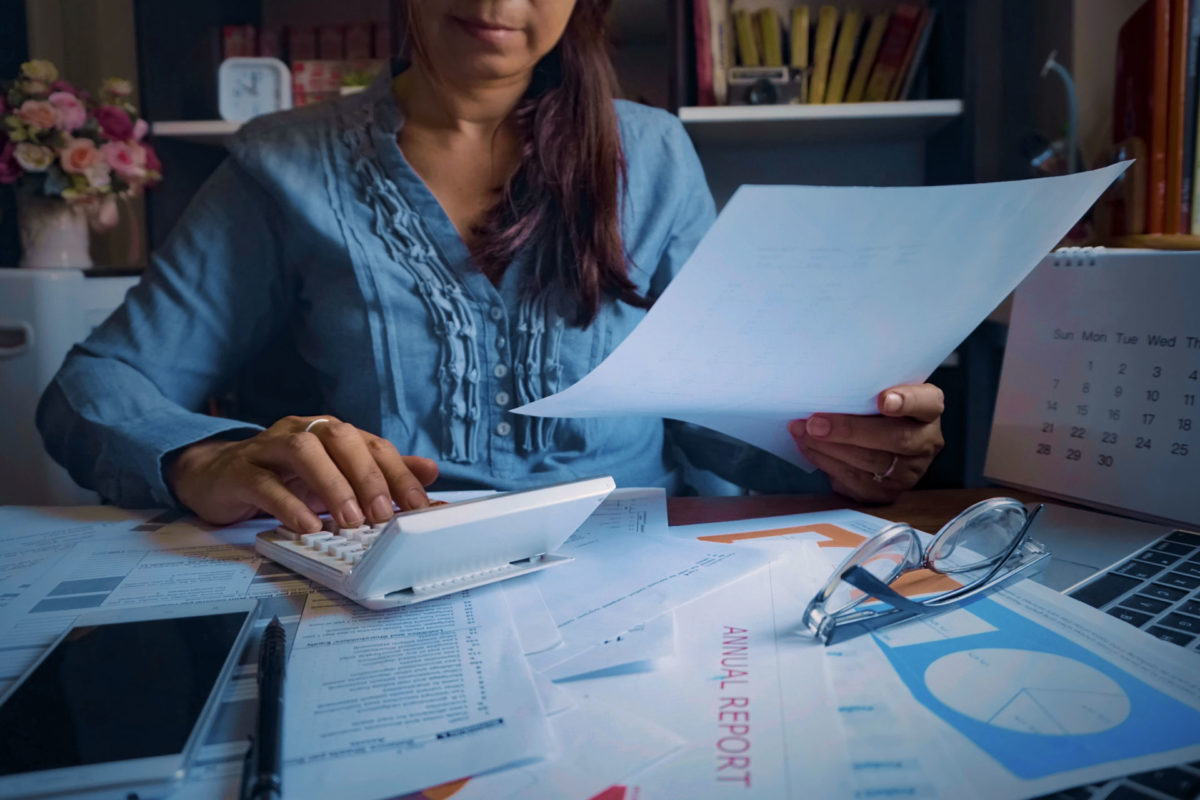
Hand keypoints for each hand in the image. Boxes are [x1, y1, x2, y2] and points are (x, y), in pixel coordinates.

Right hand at [167, 416, 438, 532]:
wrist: (217, 476)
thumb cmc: (284, 477)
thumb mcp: (337, 477)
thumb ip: (381, 474)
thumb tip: (431, 472)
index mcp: (332, 433)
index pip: (374, 445)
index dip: (399, 475)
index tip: (420, 508)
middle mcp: (304, 431)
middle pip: (342, 438)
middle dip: (368, 477)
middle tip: (383, 516)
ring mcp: (269, 447)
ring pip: (303, 452)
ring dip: (332, 486)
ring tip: (349, 522)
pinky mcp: (240, 471)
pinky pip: (264, 482)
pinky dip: (288, 505)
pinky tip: (306, 527)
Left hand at [788, 384, 944, 503]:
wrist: (873, 440)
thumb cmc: (872, 409)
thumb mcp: (876, 391)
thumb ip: (864, 389)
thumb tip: (824, 387)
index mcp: (929, 409)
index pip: (927, 403)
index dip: (907, 402)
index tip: (883, 400)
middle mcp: (926, 442)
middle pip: (897, 439)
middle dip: (850, 431)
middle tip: (815, 423)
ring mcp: (910, 472)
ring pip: (872, 463)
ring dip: (830, 449)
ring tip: (803, 433)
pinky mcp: (888, 492)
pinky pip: (856, 482)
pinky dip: (827, 463)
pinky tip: (809, 449)